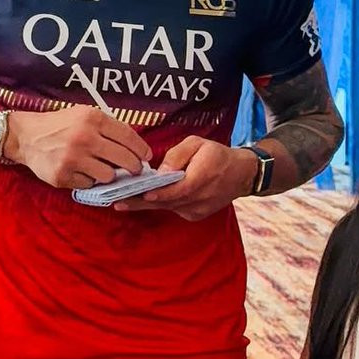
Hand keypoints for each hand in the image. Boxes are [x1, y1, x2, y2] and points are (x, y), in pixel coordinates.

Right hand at [8, 107, 150, 187]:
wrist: (26, 137)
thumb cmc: (60, 125)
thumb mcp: (84, 115)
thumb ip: (108, 127)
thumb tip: (136, 148)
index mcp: (92, 118)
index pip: (129, 137)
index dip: (142, 150)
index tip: (147, 157)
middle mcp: (84, 137)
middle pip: (125, 160)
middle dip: (134, 167)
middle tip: (134, 170)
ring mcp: (73, 158)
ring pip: (109, 176)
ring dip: (109, 175)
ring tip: (101, 168)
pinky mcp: (63, 175)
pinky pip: (89, 184)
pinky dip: (89, 180)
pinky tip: (81, 171)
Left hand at [113, 139, 256, 220]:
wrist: (240, 175)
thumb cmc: (216, 155)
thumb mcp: (198, 143)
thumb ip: (178, 154)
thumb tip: (162, 170)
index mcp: (203, 177)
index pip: (178, 189)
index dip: (159, 193)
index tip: (140, 194)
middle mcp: (200, 197)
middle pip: (167, 202)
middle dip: (141, 202)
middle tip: (118, 201)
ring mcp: (198, 209)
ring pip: (167, 207)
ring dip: (145, 205)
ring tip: (122, 202)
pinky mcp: (195, 215)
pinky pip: (173, 209)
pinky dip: (159, 204)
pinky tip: (142, 200)